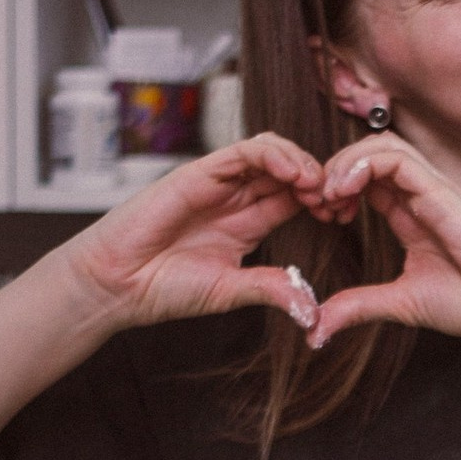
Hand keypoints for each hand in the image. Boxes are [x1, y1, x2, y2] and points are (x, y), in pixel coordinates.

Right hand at [60, 133, 326, 330]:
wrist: (117, 283)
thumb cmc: (165, 288)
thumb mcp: (230, 291)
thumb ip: (270, 290)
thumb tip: (311, 308)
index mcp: (247, 224)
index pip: (293, 198)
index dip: (322, 200)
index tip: (343, 216)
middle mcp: (236, 199)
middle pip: (288, 172)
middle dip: (319, 180)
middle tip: (340, 199)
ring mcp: (218, 183)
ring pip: (271, 154)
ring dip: (302, 163)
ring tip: (319, 186)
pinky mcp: (199, 172)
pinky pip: (243, 152)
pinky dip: (273, 155)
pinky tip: (294, 173)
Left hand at [310, 136, 460, 364]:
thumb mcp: (399, 304)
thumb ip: (359, 307)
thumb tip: (317, 329)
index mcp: (411, 217)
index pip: (367, 180)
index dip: (336, 188)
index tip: (322, 216)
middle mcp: (420, 196)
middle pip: (369, 154)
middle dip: (333, 170)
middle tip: (316, 201)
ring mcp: (431, 189)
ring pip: (380, 145)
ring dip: (344, 162)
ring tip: (328, 193)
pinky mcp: (440, 190)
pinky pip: (396, 157)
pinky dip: (364, 164)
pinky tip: (346, 190)